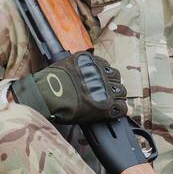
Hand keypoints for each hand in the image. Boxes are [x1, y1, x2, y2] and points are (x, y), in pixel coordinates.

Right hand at [9, 51, 127, 122]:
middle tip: (112, 90)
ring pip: (121, 91)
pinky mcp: (105, 104)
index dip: (107, 74)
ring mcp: (103, 88)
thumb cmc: (49, 82)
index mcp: (89, 61)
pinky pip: (120, 107)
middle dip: (114, 83)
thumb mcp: (63, 66)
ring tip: (116, 100)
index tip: (106, 79)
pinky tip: (125, 112)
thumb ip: (76, 67)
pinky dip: (123, 110)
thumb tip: (77, 74)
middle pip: (116, 77)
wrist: (48, 96)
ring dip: (118, 95)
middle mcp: (98, 72)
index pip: (106, 66)